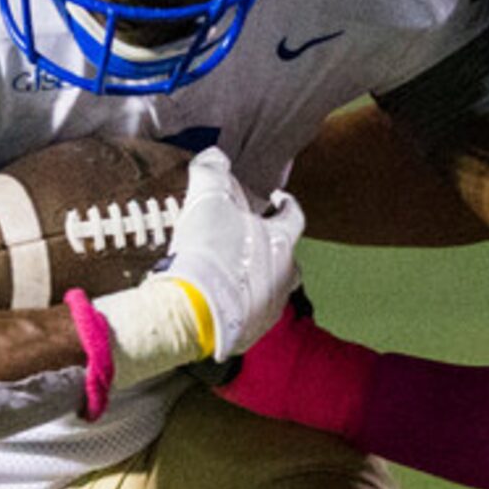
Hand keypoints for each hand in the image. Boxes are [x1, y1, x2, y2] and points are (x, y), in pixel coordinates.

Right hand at [153, 148, 304, 361]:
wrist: (194, 311)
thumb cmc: (207, 253)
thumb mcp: (207, 201)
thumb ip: (212, 172)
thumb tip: (213, 156)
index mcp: (282, 244)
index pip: (294, 217)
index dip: (286, 204)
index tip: (277, 198)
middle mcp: (285, 277)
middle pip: (288, 258)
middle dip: (273, 248)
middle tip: (250, 241)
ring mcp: (271, 308)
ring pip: (272, 289)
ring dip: (258, 279)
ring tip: (233, 273)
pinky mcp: (252, 332)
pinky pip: (252, 314)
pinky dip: (242, 305)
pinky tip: (221, 299)